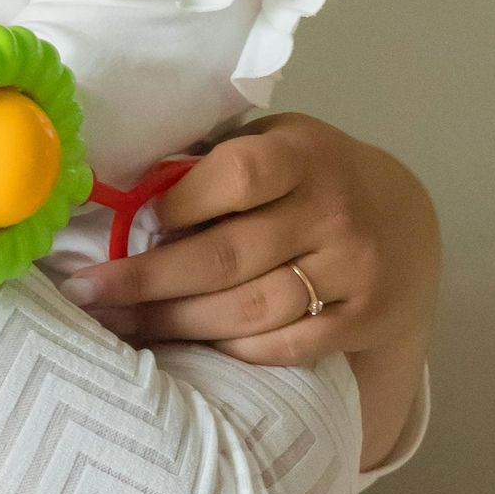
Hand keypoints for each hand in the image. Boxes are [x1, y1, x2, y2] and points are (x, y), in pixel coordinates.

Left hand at [59, 114, 438, 448]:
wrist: (404, 222)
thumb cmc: (313, 176)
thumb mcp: (277, 143)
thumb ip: (218, 162)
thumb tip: (127, 192)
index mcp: (302, 155)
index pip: (234, 177)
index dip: (177, 206)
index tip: (132, 226)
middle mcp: (332, 210)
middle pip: (226, 256)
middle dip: (148, 281)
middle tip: (89, 295)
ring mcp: (351, 268)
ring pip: (250, 310)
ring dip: (177, 323)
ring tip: (124, 328)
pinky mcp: (362, 318)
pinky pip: (285, 346)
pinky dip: (233, 350)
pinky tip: (193, 347)